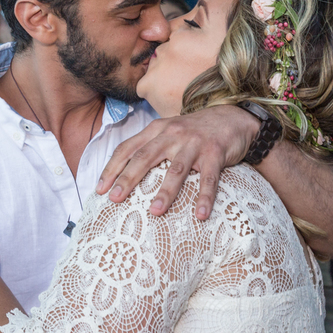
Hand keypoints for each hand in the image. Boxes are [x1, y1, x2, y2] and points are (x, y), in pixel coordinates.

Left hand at [95, 105, 257, 220]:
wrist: (232, 118)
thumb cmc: (195, 131)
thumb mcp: (169, 131)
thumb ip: (149, 145)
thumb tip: (123, 173)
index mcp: (157, 129)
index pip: (128, 148)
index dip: (112, 168)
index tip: (100, 189)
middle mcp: (173, 134)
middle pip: (145, 157)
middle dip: (128, 178)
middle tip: (115, 199)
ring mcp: (194, 143)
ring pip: (176, 169)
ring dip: (165, 191)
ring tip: (155, 211)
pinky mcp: (215, 153)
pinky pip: (209, 178)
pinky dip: (205, 196)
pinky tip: (200, 214)